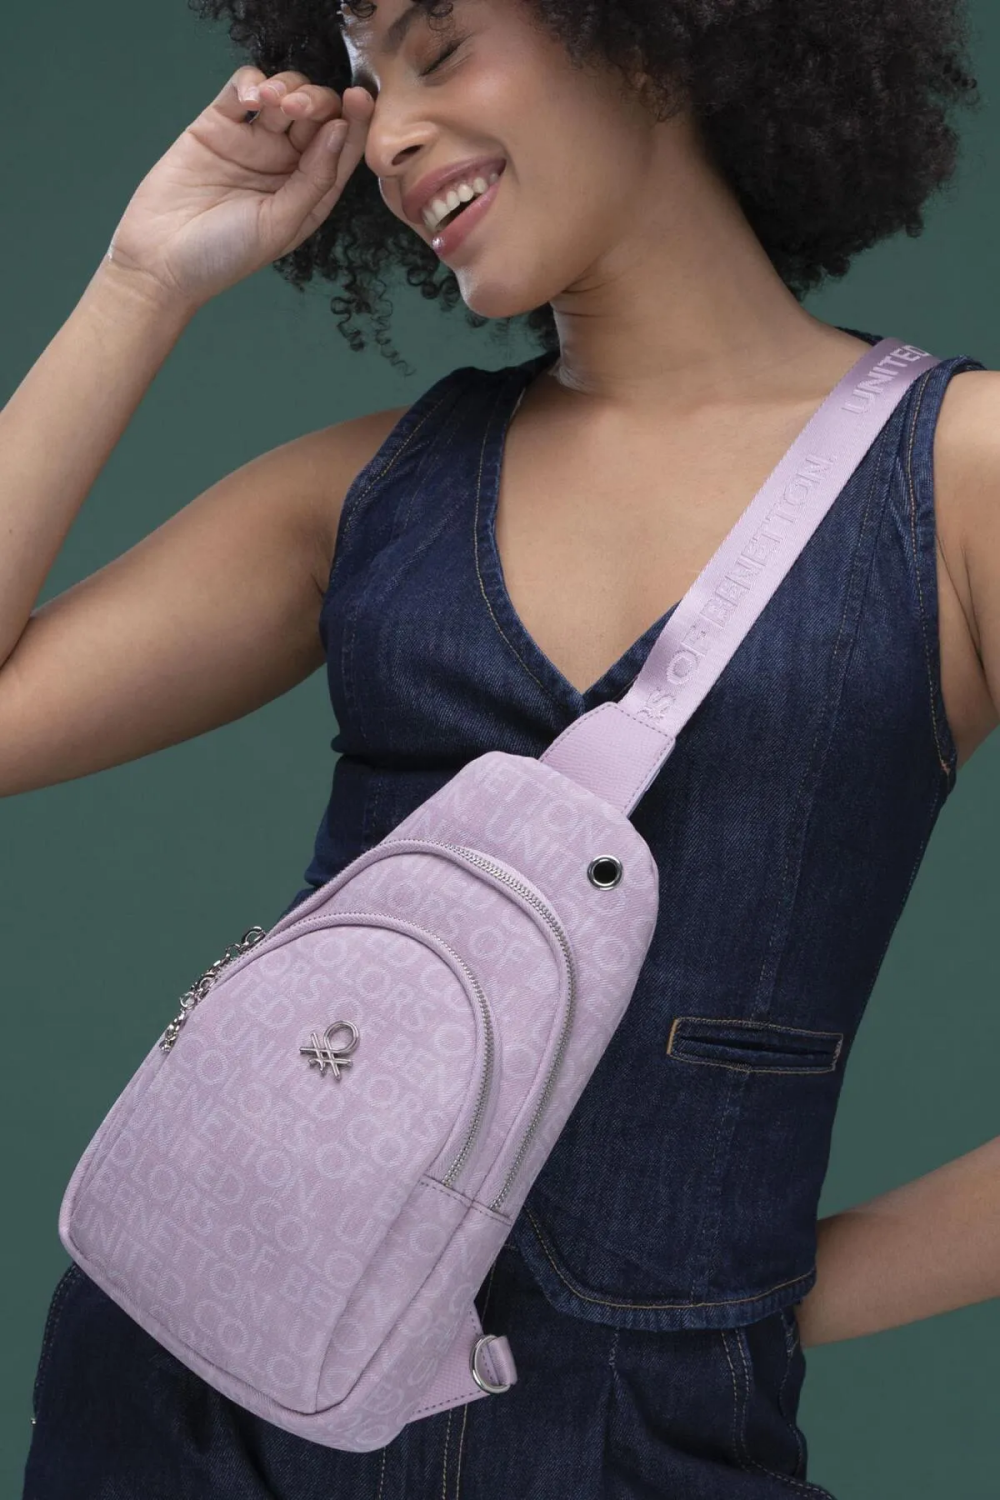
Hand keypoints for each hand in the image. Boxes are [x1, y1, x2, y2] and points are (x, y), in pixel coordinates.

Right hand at [103, 67, 374, 311]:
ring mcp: (252, 141)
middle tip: (300, 108)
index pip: (342, 148)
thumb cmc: (225, 255)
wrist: (162, 260)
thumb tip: (341, 129)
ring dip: (288, 88)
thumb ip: (315, 178)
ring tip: (276, 103)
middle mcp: (286, 163)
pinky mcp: (218, 125)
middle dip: (317, 101)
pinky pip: (242, 88)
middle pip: (316, 115)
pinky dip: (252, 81)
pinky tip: (253, 96)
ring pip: (284, 94)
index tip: (360, 98)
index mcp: (310, 191)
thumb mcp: (281, 224)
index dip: (356, 120)